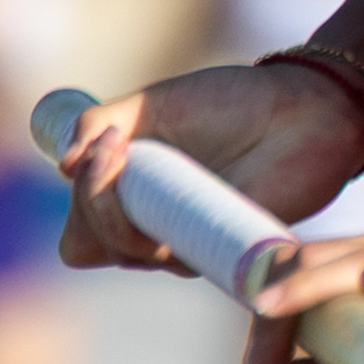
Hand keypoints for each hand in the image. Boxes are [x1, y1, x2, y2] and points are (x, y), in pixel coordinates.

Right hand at [48, 56, 363, 284]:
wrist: (302, 108)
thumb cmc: (232, 103)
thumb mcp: (152, 103)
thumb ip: (98, 123)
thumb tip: (61, 162)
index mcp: (135, 197)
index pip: (81, 232)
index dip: (77, 203)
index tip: (96, 148)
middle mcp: (156, 228)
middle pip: (89, 244)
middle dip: (88, 198)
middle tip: (111, 145)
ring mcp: (187, 243)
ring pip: (127, 254)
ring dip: (115, 209)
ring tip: (127, 151)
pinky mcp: (223, 255)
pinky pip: (173, 260)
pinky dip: (157, 228)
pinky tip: (175, 189)